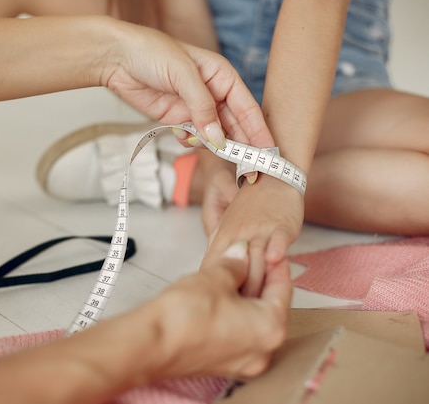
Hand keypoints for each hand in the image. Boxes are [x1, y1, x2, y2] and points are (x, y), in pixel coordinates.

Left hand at [98, 20, 273, 149]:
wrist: (117, 58)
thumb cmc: (151, 52)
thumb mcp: (183, 74)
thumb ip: (202, 107)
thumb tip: (217, 137)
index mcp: (222, 76)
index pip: (247, 108)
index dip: (259, 131)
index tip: (268, 152)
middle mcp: (213, 93)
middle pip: (235, 125)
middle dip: (244, 146)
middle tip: (253, 169)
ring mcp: (195, 108)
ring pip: (215, 134)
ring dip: (219, 147)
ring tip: (226, 158)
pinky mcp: (177, 119)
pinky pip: (194, 137)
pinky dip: (194, 143)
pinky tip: (188, 140)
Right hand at [147, 241, 291, 379]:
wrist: (151, 343)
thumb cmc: (185, 315)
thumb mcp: (215, 276)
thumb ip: (235, 264)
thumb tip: (241, 255)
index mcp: (271, 329)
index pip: (283, 291)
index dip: (276, 266)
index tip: (272, 253)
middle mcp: (262, 351)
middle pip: (270, 310)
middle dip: (260, 283)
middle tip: (252, 261)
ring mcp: (242, 362)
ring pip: (252, 324)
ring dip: (246, 300)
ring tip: (232, 277)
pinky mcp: (222, 365)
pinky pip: (237, 336)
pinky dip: (233, 316)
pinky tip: (219, 299)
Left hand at [202, 174, 303, 296]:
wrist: (271, 177)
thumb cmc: (250, 207)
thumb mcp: (226, 227)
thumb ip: (220, 250)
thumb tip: (212, 277)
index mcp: (222, 238)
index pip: (214, 269)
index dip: (216, 290)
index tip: (220, 308)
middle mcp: (237, 236)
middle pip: (235, 272)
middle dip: (238, 295)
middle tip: (241, 314)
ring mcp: (258, 231)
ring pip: (255, 261)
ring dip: (256, 282)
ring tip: (258, 304)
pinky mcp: (278, 227)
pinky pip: (275, 240)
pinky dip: (275, 251)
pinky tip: (275, 261)